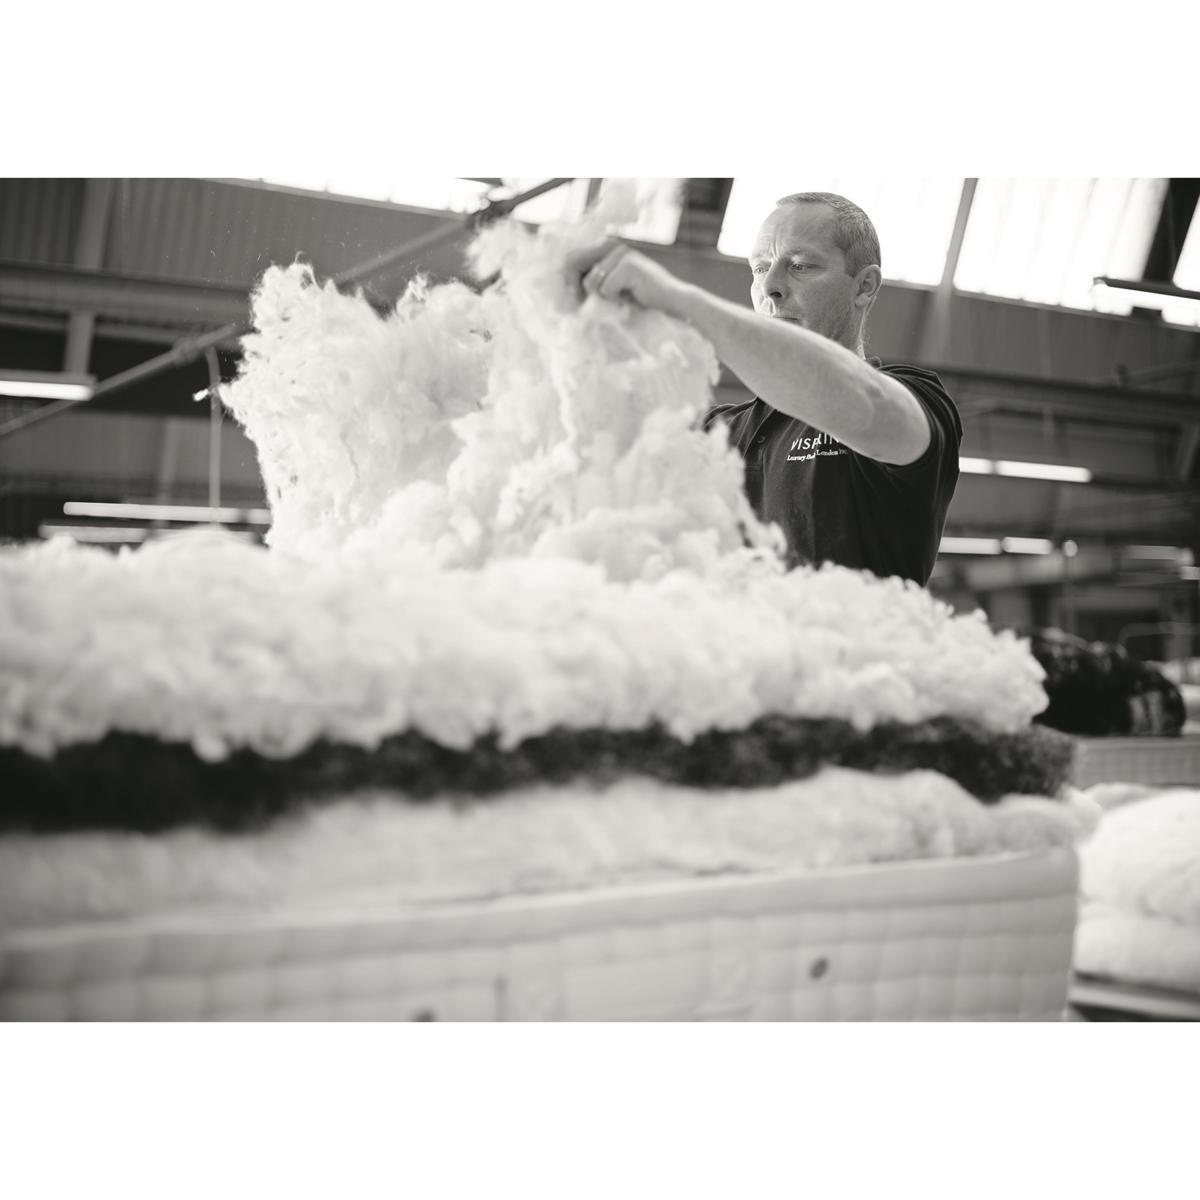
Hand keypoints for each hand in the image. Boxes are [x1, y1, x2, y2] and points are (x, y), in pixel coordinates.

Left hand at [566, 238, 686, 315]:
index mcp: (606, 246)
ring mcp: (621, 253)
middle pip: (575, 265)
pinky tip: (632, 297)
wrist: (672, 303)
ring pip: (592, 282)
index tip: (573, 298)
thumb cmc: (640, 299)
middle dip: (579, 289)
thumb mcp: (610, 287)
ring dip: (604, 297)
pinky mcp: (629, 265)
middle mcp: (612, 245)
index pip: (572, 258)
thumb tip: (564, 290)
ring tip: (622, 298)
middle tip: (593, 304)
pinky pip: (606, 289)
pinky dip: (616, 300)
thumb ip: (591, 282)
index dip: (568, 280)